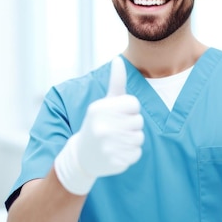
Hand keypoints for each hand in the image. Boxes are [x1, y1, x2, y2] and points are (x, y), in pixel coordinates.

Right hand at [54, 56, 144, 194]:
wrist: (82, 156)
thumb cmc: (98, 123)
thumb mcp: (104, 103)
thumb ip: (115, 82)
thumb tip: (118, 59)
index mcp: (100, 109)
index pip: (134, 105)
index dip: (129, 110)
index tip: (117, 116)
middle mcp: (102, 127)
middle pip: (139, 122)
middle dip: (131, 126)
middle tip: (115, 130)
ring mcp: (107, 146)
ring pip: (139, 138)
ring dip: (131, 140)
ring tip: (116, 141)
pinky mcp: (114, 162)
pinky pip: (136, 154)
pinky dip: (129, 154)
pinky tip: (116, 153)